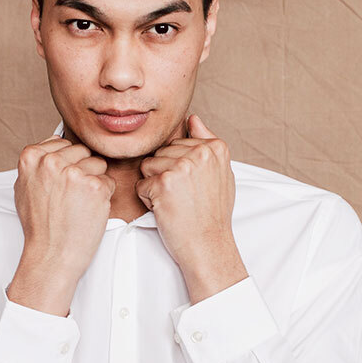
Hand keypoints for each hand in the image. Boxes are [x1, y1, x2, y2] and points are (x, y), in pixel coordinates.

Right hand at [13, 133, 114, 281]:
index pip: (63, 143)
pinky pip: (110, 181)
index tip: (61, 183)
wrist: (51, 254)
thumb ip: (37, 163)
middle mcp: (51, 161)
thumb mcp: (24, 187)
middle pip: (83, 151)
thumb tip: (53, 144)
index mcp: (31, 156)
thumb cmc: (39, 226)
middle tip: (71, 196)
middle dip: (82, 170)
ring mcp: (74, 173)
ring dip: (94, 182)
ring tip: (79, 203)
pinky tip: (89, 210)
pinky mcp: (95, 186)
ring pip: (99, 164)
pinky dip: (104, 197)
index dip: (67, 164)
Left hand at [135, 114, 247, 299]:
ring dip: (155, 187)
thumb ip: (206, 142)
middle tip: (184, 197)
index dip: (179, 168)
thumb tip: (192, 117)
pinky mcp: (163, 182)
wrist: (208, 244)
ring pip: (148, 167)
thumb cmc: (212, 213)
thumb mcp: (221, 173)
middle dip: (165, 176)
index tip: (194, 187)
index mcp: (216, 147)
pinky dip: (148, 201)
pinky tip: (167, 210)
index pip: (177, 145)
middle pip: (161, 154)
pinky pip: (141, 185)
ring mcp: (181, 166)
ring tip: (175, 202)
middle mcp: (200, 152)